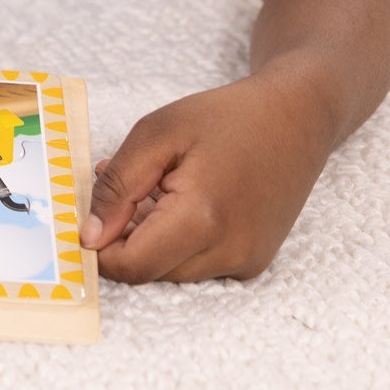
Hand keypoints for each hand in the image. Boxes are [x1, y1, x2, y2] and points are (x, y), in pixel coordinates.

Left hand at [79, 68, 332, 283]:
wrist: (299, 117)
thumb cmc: (227, 117)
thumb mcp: (157, 133)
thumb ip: (117, 186)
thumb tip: (90, 236)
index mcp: (202, 218)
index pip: (131, 266)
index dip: (101, 246)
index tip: (94, 213)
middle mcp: (229, 252)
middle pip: (149, 272)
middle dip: (127, 237)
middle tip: (131, 186)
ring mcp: (246, 261)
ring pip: (172, 272)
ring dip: (153, 240)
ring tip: (161, 188)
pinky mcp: (255, 261)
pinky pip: (198, 266)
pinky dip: (181, 242)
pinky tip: (187, 201)